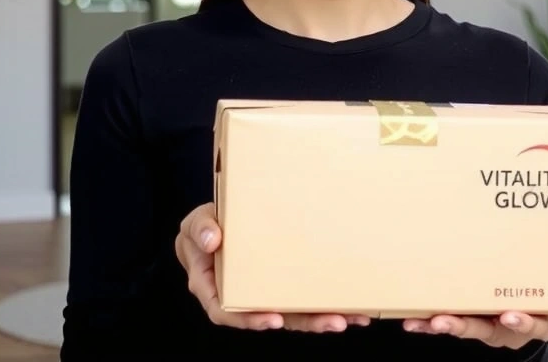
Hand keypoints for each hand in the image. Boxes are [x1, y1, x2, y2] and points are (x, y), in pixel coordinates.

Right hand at [174, 202, 370, 332]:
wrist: (214, 226)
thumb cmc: (203, 229)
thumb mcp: (195, 224)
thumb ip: (200, 229)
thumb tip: (212, 240)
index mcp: (215, 288)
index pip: (227, 311)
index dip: (249, 320)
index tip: (272, 320)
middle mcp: (244, 297)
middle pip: (273, 317)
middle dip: (306, 322)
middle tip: (334, 321)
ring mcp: (266, 292)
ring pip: (294, 312)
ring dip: (323, 316)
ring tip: (352, 317)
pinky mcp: (283, 282)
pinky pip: (303, 295)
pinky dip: (326, 299)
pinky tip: (351, 302)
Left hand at [403, 240, 547, 347]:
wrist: (522, 291)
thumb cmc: (542, 278)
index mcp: (541, 312)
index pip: (537, 320)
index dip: (524, 319)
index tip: (510, 313)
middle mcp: (514, 323)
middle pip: (493, 330)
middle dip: (470, 327)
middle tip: (450, 322)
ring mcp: (488, 323)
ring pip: (467, 329)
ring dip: (446, 326)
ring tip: (428, 320)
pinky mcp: (466, 318)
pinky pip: (446, 323)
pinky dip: (429, 322)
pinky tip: (413, 319)